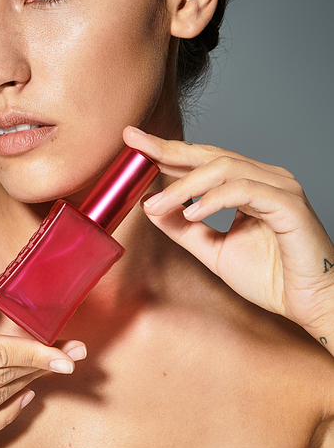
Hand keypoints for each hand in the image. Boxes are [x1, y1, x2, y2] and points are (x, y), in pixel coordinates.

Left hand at [124, 126, 333, 349]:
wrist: (311, 304)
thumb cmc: (272, 277)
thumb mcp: (213, 250)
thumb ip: (183, 229)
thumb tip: (150, 207)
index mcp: (249, 183)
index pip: (203, 160)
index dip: (168, 151)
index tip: (135, 144)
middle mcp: (265, 178)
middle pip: (210, 154)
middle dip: (169, 148)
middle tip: (136, 143)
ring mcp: (279, 187)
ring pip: (223, 168)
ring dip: (184, 185)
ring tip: (157, 204)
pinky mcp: (288, 204)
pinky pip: (244, 191)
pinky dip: (213, 199)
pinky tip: (192, 212)